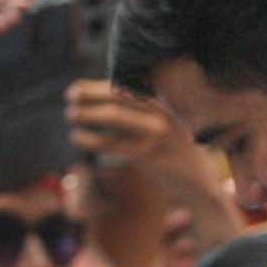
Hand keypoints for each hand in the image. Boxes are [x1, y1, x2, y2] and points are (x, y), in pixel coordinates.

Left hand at [68, 78, 193, 173]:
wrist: (197, 180)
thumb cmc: (171, 151)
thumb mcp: (163, 125)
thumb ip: (139, 112)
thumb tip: (101, 99)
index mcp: (163, 105)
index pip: (127, 87)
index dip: (98, 86)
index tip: (76, 88)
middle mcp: (163, 115)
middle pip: (120, 96)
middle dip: (91, 94)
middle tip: (69, 97)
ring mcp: (159, 134)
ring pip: (116, 116)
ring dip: (89, 113)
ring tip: (70, 114)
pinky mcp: (151, 156)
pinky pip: (114, 143)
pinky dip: (92, 138)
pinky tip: (78, 136)